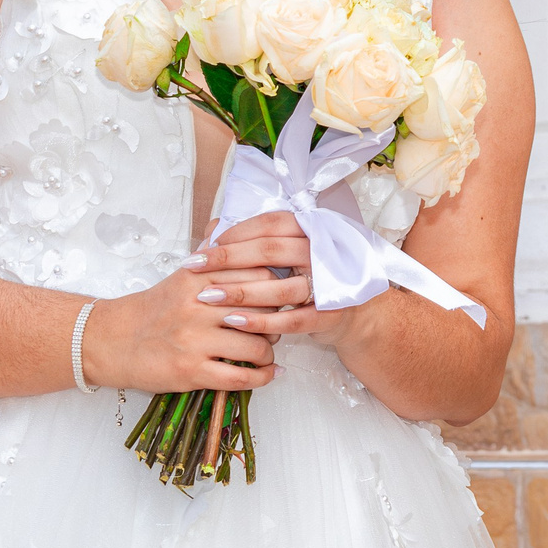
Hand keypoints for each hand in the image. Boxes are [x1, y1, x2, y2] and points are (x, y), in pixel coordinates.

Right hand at [78, 259, 276, 392]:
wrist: (113, 342)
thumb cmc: (153, 310)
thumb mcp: (179, 276)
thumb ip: (206, 254)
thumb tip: (224, 222)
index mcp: (197, 278)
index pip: (257, 277)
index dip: (275, 289)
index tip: (277, 297)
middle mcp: (197, 306)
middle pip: (261, 310)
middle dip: (276, 322)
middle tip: (275, 327)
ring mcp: (194, 341)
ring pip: (255, 347)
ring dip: (269, 353)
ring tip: (267, 354)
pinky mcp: (190, 371)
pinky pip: (240, 378)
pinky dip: (261, 378)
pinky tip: (267, 375)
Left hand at [200, 210, 343, 347]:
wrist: (354, 311)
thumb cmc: (309, 277)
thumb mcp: (288, 253)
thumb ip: (254, 240)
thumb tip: (211, 227)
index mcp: (312, 230)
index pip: (269, 225)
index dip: (233, 234)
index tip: (203, 248)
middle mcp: (322, 253)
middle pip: (270, 251)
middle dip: (227, 259)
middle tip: (194, 268)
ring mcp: (329, 285)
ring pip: (279, 287)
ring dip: (239, 293)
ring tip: (207, 296)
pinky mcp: (329, 316)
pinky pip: (291, 321)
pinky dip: (260, 322)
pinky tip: (233, 323)